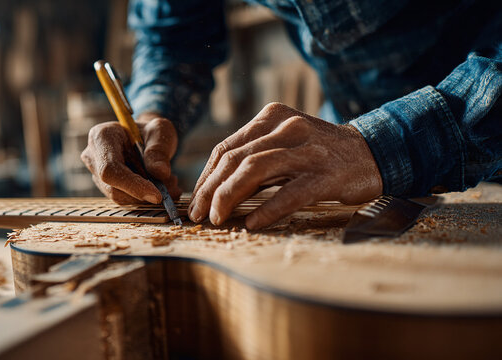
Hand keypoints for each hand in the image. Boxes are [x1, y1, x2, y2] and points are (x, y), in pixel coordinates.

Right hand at [81, 113, 181, 203]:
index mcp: (101, 137)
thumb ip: (159, 150)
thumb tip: (160, 173)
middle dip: (144, 192)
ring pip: (120, 197)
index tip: (157, 195)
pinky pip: (125, 199)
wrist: (145, 138)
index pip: (109, 168)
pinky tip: (163, 187)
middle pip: (113, 187)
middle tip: (172, 187)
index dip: (132, 185)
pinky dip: (146, 198)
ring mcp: (97, 174)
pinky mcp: (107, 187)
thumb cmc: (150, 131)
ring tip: (170, 183)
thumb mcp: (160, 131)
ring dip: (148, 196)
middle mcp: (93, 157)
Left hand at [188, 102, 382, 228]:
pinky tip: (252, 224)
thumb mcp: (284, 143)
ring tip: (218, 219)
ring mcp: (308, 150)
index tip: (195, 200)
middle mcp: (287, 128)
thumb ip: (254, 158)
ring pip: (255, 170)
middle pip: (234, 159)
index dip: (205, 177)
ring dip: (229, 197)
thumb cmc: (319, 153)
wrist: (372, 152)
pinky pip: (290, 193)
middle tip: (198, 214)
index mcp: (271, 117)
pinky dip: (267, 210)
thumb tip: (215, 189)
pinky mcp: (326, 175)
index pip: (226, 148)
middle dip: (210, 190)